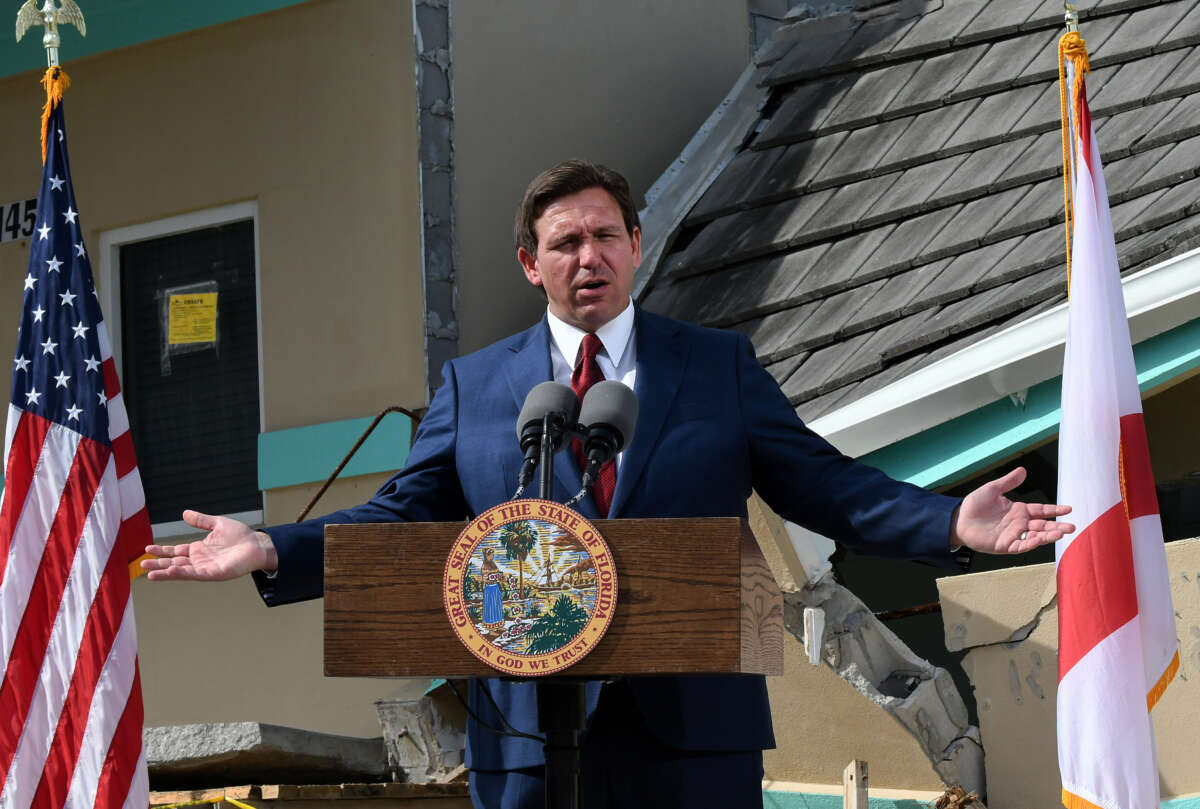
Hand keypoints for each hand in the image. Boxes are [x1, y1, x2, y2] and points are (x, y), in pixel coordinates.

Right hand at [140, 510, 277, 580]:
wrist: (258, 544)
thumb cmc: (241, 536)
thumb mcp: (217, 524)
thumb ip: (201, 520)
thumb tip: (184, 513)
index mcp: (199, 549)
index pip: (175, 551)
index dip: (162, 550)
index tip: (147, 549)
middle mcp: (199, 560)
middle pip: (174, 562)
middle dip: (158, 563)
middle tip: (141, 564)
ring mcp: (205, 568)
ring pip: (180, 571)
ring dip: (165, 572)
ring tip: (149, 573)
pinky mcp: (213, 573)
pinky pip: (193, 574)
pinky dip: (180, 574)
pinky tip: (169, 572)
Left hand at [950, 467, 1074, 553]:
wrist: (958, 520)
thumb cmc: (974, 505)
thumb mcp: (992, 489)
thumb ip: (1008, 482)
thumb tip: (1023, 470)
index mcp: (1019, 510)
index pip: (1041, 510)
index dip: (1055, 510)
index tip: (1069, 509)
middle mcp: (1019, 524)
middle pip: (1042, 525)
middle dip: (1058, 526)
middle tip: (1073, 527)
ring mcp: (1013, 535)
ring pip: (1036, 536)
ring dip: (1049, 535)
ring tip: (1062, 533)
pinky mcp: (1005, 545)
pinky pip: (1021, 545)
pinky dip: (1031, 543)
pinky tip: (1040, 539)